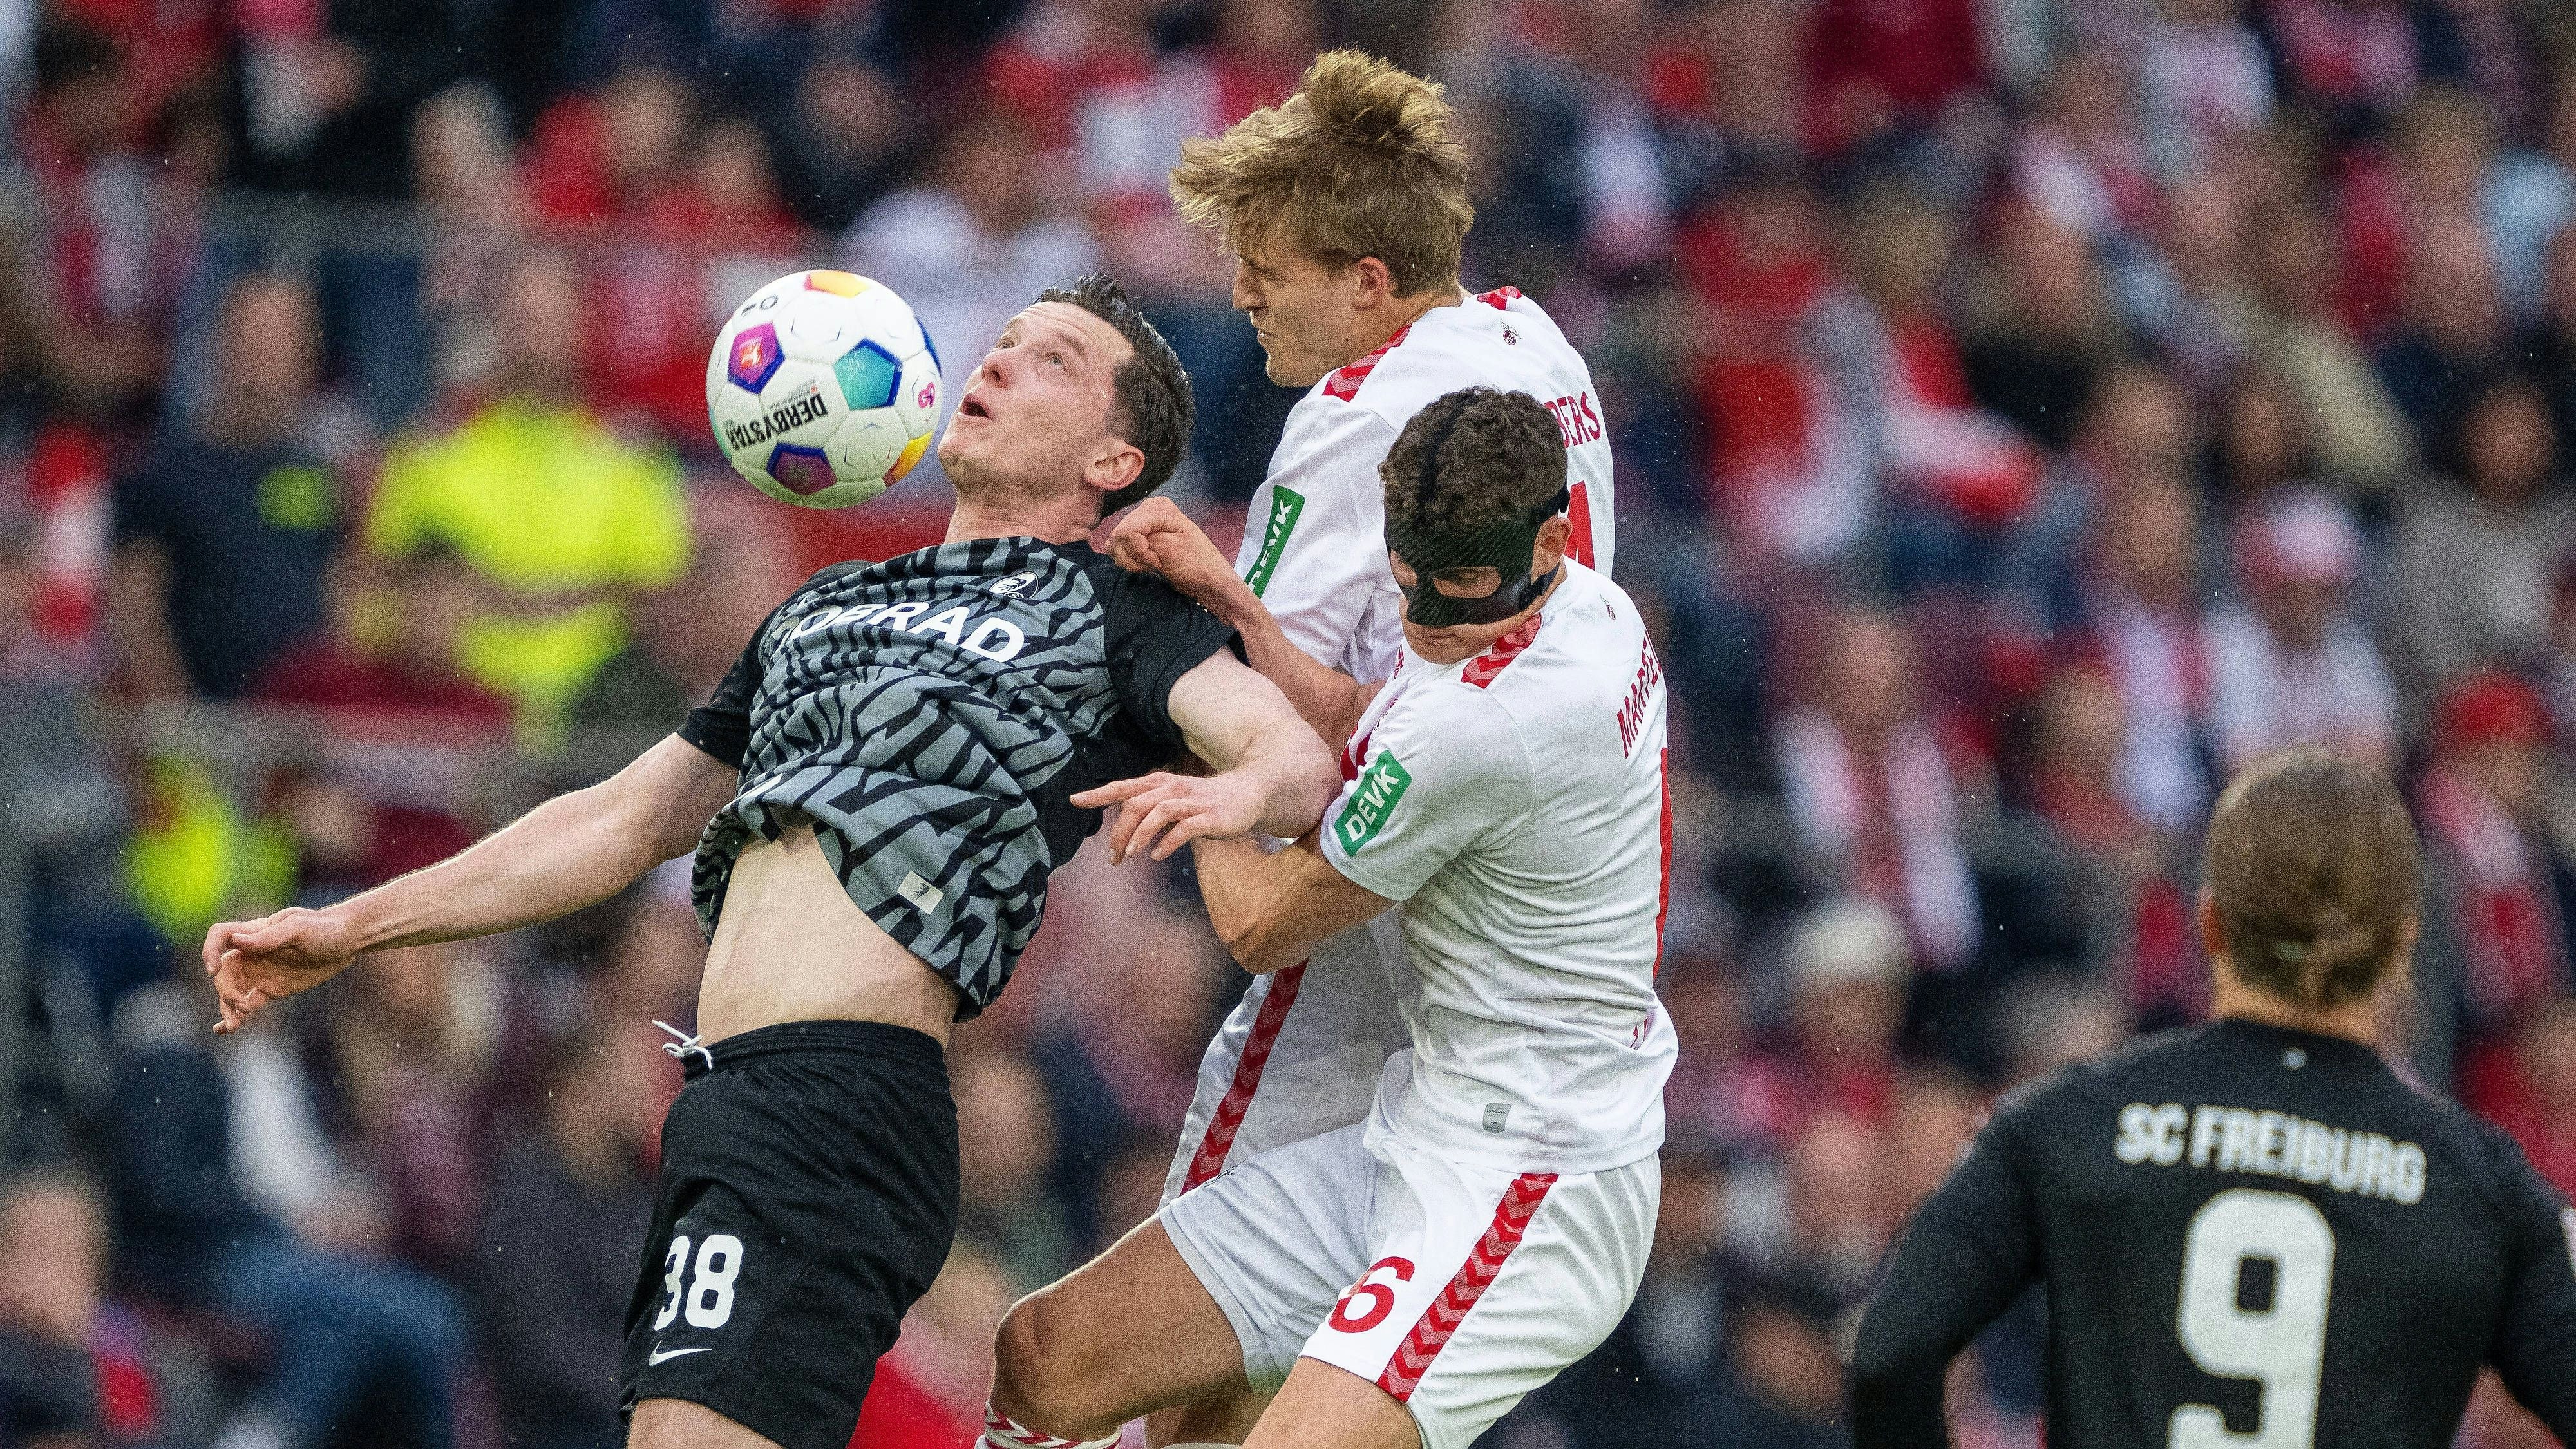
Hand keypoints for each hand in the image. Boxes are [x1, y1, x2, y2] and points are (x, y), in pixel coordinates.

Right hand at [204, 907, 362, 1032]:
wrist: (349, 941)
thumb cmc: (325, 928)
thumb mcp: (299, 929)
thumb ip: (269, 937)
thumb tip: (237, 940)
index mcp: (256, 932)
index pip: (221, 936)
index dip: (210, 951)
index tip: (213, 970)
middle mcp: (253, 953)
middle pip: (224, 972)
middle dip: (225, 991)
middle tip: (241, 1006)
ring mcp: (261, 973)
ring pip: (234, 991)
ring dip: (228, 1008)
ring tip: (233, 1027)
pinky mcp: (272, 989)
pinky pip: (250, 1004)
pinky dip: (238, 1016)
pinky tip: (227, 1029)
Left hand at [1071, 770, 1266, 862]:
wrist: (1247, 792)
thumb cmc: (1203, 800)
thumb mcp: (1172, 799)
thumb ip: (1148, 808)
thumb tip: (1120, 826)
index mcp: (1159, 784)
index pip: (1122, 787)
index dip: (1097, 794)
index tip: (1074, 801)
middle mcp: (1173, 789)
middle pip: (1136, 805)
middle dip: (1120, 832)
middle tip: (1113, 856)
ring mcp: (1192, 802)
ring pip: (1158, 813)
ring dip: (1140, 835)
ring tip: (1132, 855)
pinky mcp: (1209, 817)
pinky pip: (1184, 829)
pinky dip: (1167, 843)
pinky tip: (1157, 856)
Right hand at [1107, 497, 1240, 608]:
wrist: (1207, 581)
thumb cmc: (1197, 565)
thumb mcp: (1171, 549)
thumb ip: (1142, 541)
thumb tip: (1118, 539)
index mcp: (1157, 507)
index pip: (1128, 530)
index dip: (1138, 550)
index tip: (1158, 561)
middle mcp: (1146, 511)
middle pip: (1119, 537)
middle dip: (1134, 557)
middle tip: (1156, 564)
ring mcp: (1141, 526)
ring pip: (1115, 545)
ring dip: (1131, 561)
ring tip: (1154, 565)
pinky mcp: (1137, 540)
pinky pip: (1118, 550)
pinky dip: (1129, 561)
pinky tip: (1146, 565)